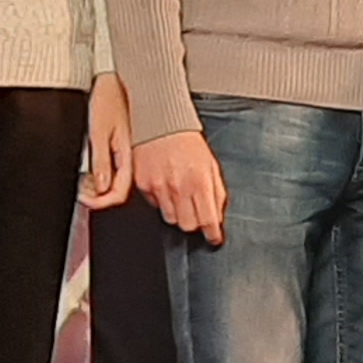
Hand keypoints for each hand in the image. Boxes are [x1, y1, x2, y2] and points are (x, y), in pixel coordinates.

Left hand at [82, 74, 135, 209]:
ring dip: (95, 186)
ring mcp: (124, 151)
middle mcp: (129, 156)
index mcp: (127, 155)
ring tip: (80, 180)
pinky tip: (87, 168)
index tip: (84, 199)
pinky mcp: (119, 144)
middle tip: (79, 190)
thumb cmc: (107, 98)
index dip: (100, 202)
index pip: (118, 193)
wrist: (112, 77)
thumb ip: (100, 161)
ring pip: (113, 180)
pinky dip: (98, 173)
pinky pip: (111, 167)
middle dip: (96, 196)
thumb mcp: (98, 131)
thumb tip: (99, 188)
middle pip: (116, 189)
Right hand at [135, 129, 226, 243]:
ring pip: (170, 219)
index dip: (212, 234)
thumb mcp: (211, 165)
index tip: (213, 238)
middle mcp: (179, 187)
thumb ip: (217, 192)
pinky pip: (155, 206)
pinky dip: (162, 201)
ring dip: (177, 212)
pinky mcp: (144, 186)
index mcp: (200, 182)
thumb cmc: (188, 143)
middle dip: (194, 222)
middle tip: (195, 211)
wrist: (161, 123)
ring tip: (179, 195)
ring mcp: (159, 188)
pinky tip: (165, 186)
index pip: (208, 220)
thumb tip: (218, 216)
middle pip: (188, 225)